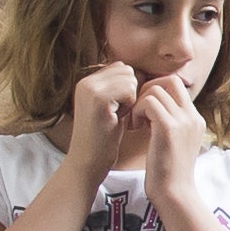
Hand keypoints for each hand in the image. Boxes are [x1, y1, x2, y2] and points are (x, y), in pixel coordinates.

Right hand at [67, 62, 138, 184]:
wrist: (88, 162)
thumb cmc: (104, 139)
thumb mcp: (112, 107)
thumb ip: (120, 89)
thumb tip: (143, 73)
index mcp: (87, 82)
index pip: (121, 67)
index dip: (128, 87)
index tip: (120, 109)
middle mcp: (85, 81)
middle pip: (126, 70)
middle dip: (131, 91)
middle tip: (120, 114)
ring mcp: (90, 88)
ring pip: (129, 78)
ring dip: (131, 98)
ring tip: (117, 117)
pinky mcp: (98, 98)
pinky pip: (129, 90)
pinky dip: (130, 105)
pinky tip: (118, 119)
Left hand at [135, 75, 208, 207]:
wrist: (174, 194)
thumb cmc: (168, 174)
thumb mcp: (175, 144)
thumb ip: (170, 125)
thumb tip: (153, 112)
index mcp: (195, 119)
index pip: (177, 86)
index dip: (157, 90)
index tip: (144, 110)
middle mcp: (192, 116)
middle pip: (170, 80)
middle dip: (148, 89)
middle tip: (138, 111)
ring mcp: (183, 121)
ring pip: (156, 89)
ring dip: (139, 102)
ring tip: (136, 123)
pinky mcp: (169, 128)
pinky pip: (149, 102)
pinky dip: (137, 111)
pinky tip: (135, 127)